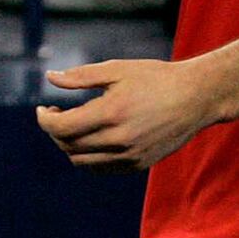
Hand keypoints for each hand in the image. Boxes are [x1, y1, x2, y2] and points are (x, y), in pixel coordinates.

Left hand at [36, 58, 219, 171]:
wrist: (196, 98)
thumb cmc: (155, 78)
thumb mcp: (116, 69)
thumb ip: (81, 76)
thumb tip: (51, 78)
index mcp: (111, 113)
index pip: (62, 128)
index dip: (44, 119)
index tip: (42, 109)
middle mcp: (119, 140)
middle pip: (68, 146)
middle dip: (54, 130)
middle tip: (57, 112)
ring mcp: (130, 156)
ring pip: (82, 161)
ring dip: (69, 145)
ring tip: (73, 125)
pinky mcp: (139, 164)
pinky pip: (101, 168)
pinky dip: (88, 156)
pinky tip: (91, 136)